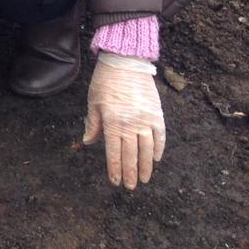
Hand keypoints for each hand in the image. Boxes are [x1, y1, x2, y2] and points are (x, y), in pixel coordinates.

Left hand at [83, 52, 166, 188]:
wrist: (126, 62)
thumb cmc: (105, 81)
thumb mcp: (93, 102)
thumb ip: (93, 123)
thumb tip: (88, 141)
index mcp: (112, 122)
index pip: (114, 152)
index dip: (114, 169)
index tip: (115, 181)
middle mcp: (130, 124)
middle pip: (131, 155)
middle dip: (130, 173)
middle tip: (130, 187)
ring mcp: (145, 120)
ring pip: (147, 150)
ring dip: (145, 166)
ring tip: (144, 179)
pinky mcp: (157, 114)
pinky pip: (160, 136)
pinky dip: (159, 149)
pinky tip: (155, 159)